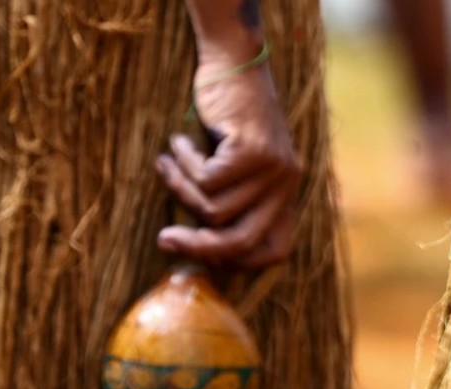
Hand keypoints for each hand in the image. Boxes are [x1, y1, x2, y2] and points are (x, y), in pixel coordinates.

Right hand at [154, 49, 300, 268]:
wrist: (235, 62)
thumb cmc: (226, 118)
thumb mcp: (235, 167)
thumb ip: (230, 201)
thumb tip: (199, 253)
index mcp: (286, 195)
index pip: (274, 251)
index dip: (239, 262)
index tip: (204, 257)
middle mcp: (286, 185)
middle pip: (242, 242)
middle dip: (198, 248)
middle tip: (164, 240)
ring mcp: (273, 169)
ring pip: (213, 209)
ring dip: (180, 188)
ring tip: (168, 164)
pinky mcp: (253, 151)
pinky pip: (206, 180)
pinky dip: (183, 164)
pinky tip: (179, 143)